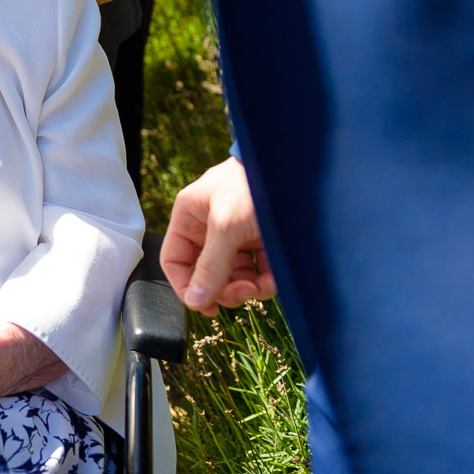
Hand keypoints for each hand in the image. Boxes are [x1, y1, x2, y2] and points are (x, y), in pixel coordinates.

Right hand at [161, 156, 276, 315]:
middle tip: (243, 292)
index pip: (175, 261)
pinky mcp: (261, 241)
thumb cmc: (254, 185)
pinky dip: (267, 280)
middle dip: (224, 288)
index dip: (186, 286)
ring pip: (233, 277)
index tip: (205, 306)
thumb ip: (210, 266)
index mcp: (190, 216)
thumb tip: (196, 300)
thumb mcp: (227, 226)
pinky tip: (276, 277)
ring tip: (264, 284)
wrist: (298, 167)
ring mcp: (237, 235)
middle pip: (206, 274)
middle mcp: (210, 227)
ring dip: (248, 287)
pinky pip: (257, 271)